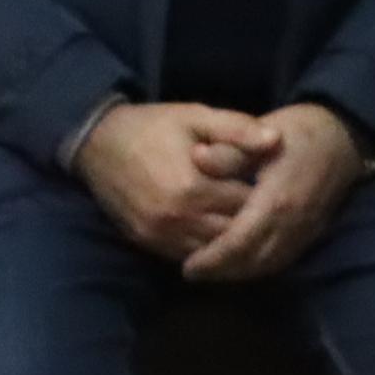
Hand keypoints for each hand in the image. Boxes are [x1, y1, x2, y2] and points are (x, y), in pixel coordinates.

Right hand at [69, 101, 258, 261]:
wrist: (96, 142)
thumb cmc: (151, 126)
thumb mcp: (195, 117)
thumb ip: (237, 129)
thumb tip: (277, 140)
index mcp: (193, 186)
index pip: (248, 206)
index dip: (267, 200)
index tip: (278, 191)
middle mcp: (177, 218)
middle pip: (233, 234)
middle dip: (253, 225)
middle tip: (270, 215)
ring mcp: (160, 235)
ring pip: (212, 252)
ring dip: (232, 243)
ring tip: (249, 229)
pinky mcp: (147, 243)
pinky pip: (188, 258)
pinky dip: (207, 252)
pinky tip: (220, 239)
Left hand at [184, 105, 368, 282]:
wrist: (343, 138)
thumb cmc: (297, 131)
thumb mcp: (259, 132)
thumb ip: (228, 151)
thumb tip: (196, 158)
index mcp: (276, 200)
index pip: (240, 242)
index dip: (212, 258)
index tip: (187, 266)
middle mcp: (293, 223)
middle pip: (253, 261)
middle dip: (221, 271)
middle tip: (192, 272)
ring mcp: (305, 231)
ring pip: (269, 265)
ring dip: (239, 273)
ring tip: (211, 272)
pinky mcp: (312, 233)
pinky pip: (283, 260)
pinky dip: (259, 267)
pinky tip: (241, 264)